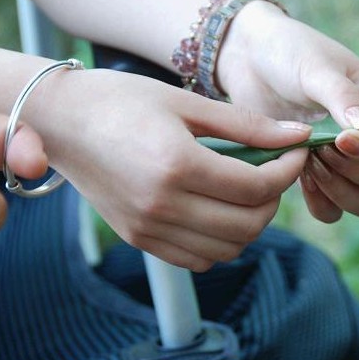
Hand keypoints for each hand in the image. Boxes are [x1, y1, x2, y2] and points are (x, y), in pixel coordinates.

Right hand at [29, 68, 311, 270]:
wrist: (60, 121)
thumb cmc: (121, 100)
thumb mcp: (187, 102)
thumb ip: (247, 124)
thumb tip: (298, 134)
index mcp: (177, 165)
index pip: (256, 187)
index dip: (288, 170)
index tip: (296, 151)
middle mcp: (162, 205)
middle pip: (249, 224)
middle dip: (274, 198)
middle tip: (273, 169)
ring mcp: (148, 228)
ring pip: (229, 248)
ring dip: (251, 222)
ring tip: (246, 188)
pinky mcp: (139, 239)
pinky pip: (199, 259)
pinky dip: (221, 241)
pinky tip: (219, 208)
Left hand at [217, 2, 358, 221]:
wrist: (250, 58)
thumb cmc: (288, 52)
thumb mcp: (317, 68)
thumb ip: (343, 98)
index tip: (334, 140)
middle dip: (354, 177)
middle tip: (319, 154)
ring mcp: (346, 160)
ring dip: (337, 193)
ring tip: (307, 163)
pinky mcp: (318, 174)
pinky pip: (332, 209)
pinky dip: (318, 202)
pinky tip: (298, 177)